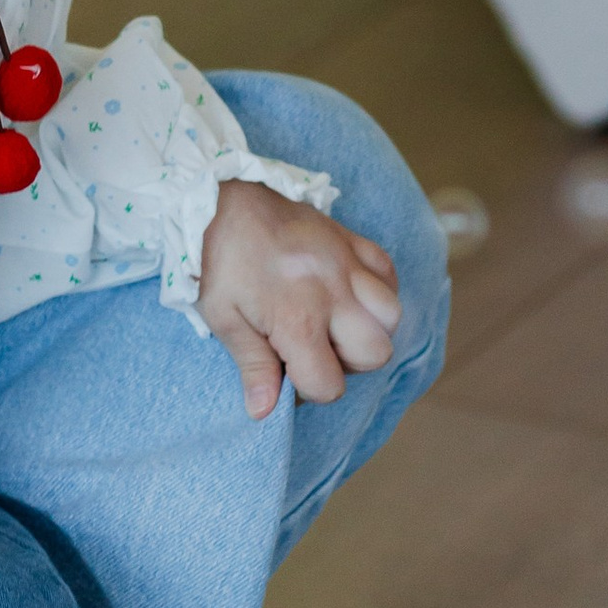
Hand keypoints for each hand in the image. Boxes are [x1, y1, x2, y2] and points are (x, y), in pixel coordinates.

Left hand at [198, 179, 401, 419]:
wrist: (216, 196)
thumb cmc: (215, 260)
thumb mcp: (222, 318)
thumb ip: (251, 365)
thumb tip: (265, 411)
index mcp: (297, 317)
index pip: (329, 383)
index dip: (310, 389)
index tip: (288, 371)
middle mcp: (332, 291)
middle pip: (376, 353)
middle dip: (347, 362)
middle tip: (312, 346)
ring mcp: (346, 261)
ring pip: (392, 314)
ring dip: (369, 327)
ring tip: (334, 321)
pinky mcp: (351, 238)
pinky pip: (388, 270)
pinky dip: (378, 288)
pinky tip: (349, 293)